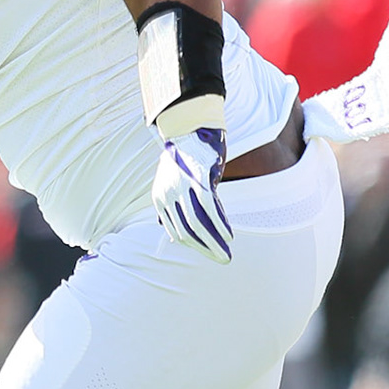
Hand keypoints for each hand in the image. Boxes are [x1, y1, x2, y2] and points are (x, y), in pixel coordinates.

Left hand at [154, 128, 233, 262]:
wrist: (188, 129)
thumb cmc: (183, 159)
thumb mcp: (171, 185)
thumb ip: (172, 209)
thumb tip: (172, 235)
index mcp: (159, 199)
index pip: (175, 231)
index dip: (193, 245)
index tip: (208, 252)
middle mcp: (167, 195)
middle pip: (186, 231)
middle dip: (205, 249)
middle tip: (222, 260)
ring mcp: (181, 188)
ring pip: (198, 223)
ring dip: (214, 241)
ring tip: (226, 253)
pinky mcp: (198, 180)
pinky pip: (210, 208)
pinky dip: (220, 224)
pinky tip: (229, 234)